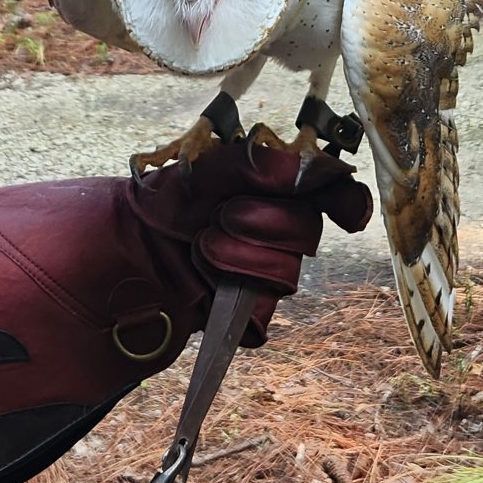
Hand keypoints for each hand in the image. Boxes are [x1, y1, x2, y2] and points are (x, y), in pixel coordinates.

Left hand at [124, 143, 372, 344]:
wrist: (134, 243)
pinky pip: (259, 317)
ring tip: (202, 245)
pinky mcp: (251, 315)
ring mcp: (272, 275)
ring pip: (283, 276)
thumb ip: (261, 165)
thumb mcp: (211, 167)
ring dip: (233, 256)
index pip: (338, 197)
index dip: (349, 204)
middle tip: (220, 215)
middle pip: (307, 234)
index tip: (348, 216)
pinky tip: (205, 282)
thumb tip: (314, 169)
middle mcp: (287, 231)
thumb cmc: (174, 198)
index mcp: (286, 190)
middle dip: (259, 223)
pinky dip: (226, 298)